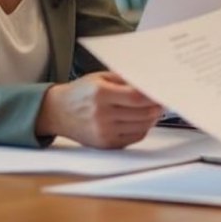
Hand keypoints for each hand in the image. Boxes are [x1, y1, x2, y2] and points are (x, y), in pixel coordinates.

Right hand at [36, 71, 162, 148]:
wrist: (57, 112)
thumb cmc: (80, 92)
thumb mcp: (100, 77)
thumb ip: (124, 80)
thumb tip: (149, 84)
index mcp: (100, 94)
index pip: (136, 96)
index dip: (152, 95)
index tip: (162, 91)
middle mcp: (101, 114)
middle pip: (141, 113)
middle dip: (156, 107)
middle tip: (163, 101)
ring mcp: (103, 131)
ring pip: (140, 126)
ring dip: (152, 118)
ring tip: (155, 110)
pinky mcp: (106, 144)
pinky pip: (134, 138)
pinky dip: (143, 129)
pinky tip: (143, 120)